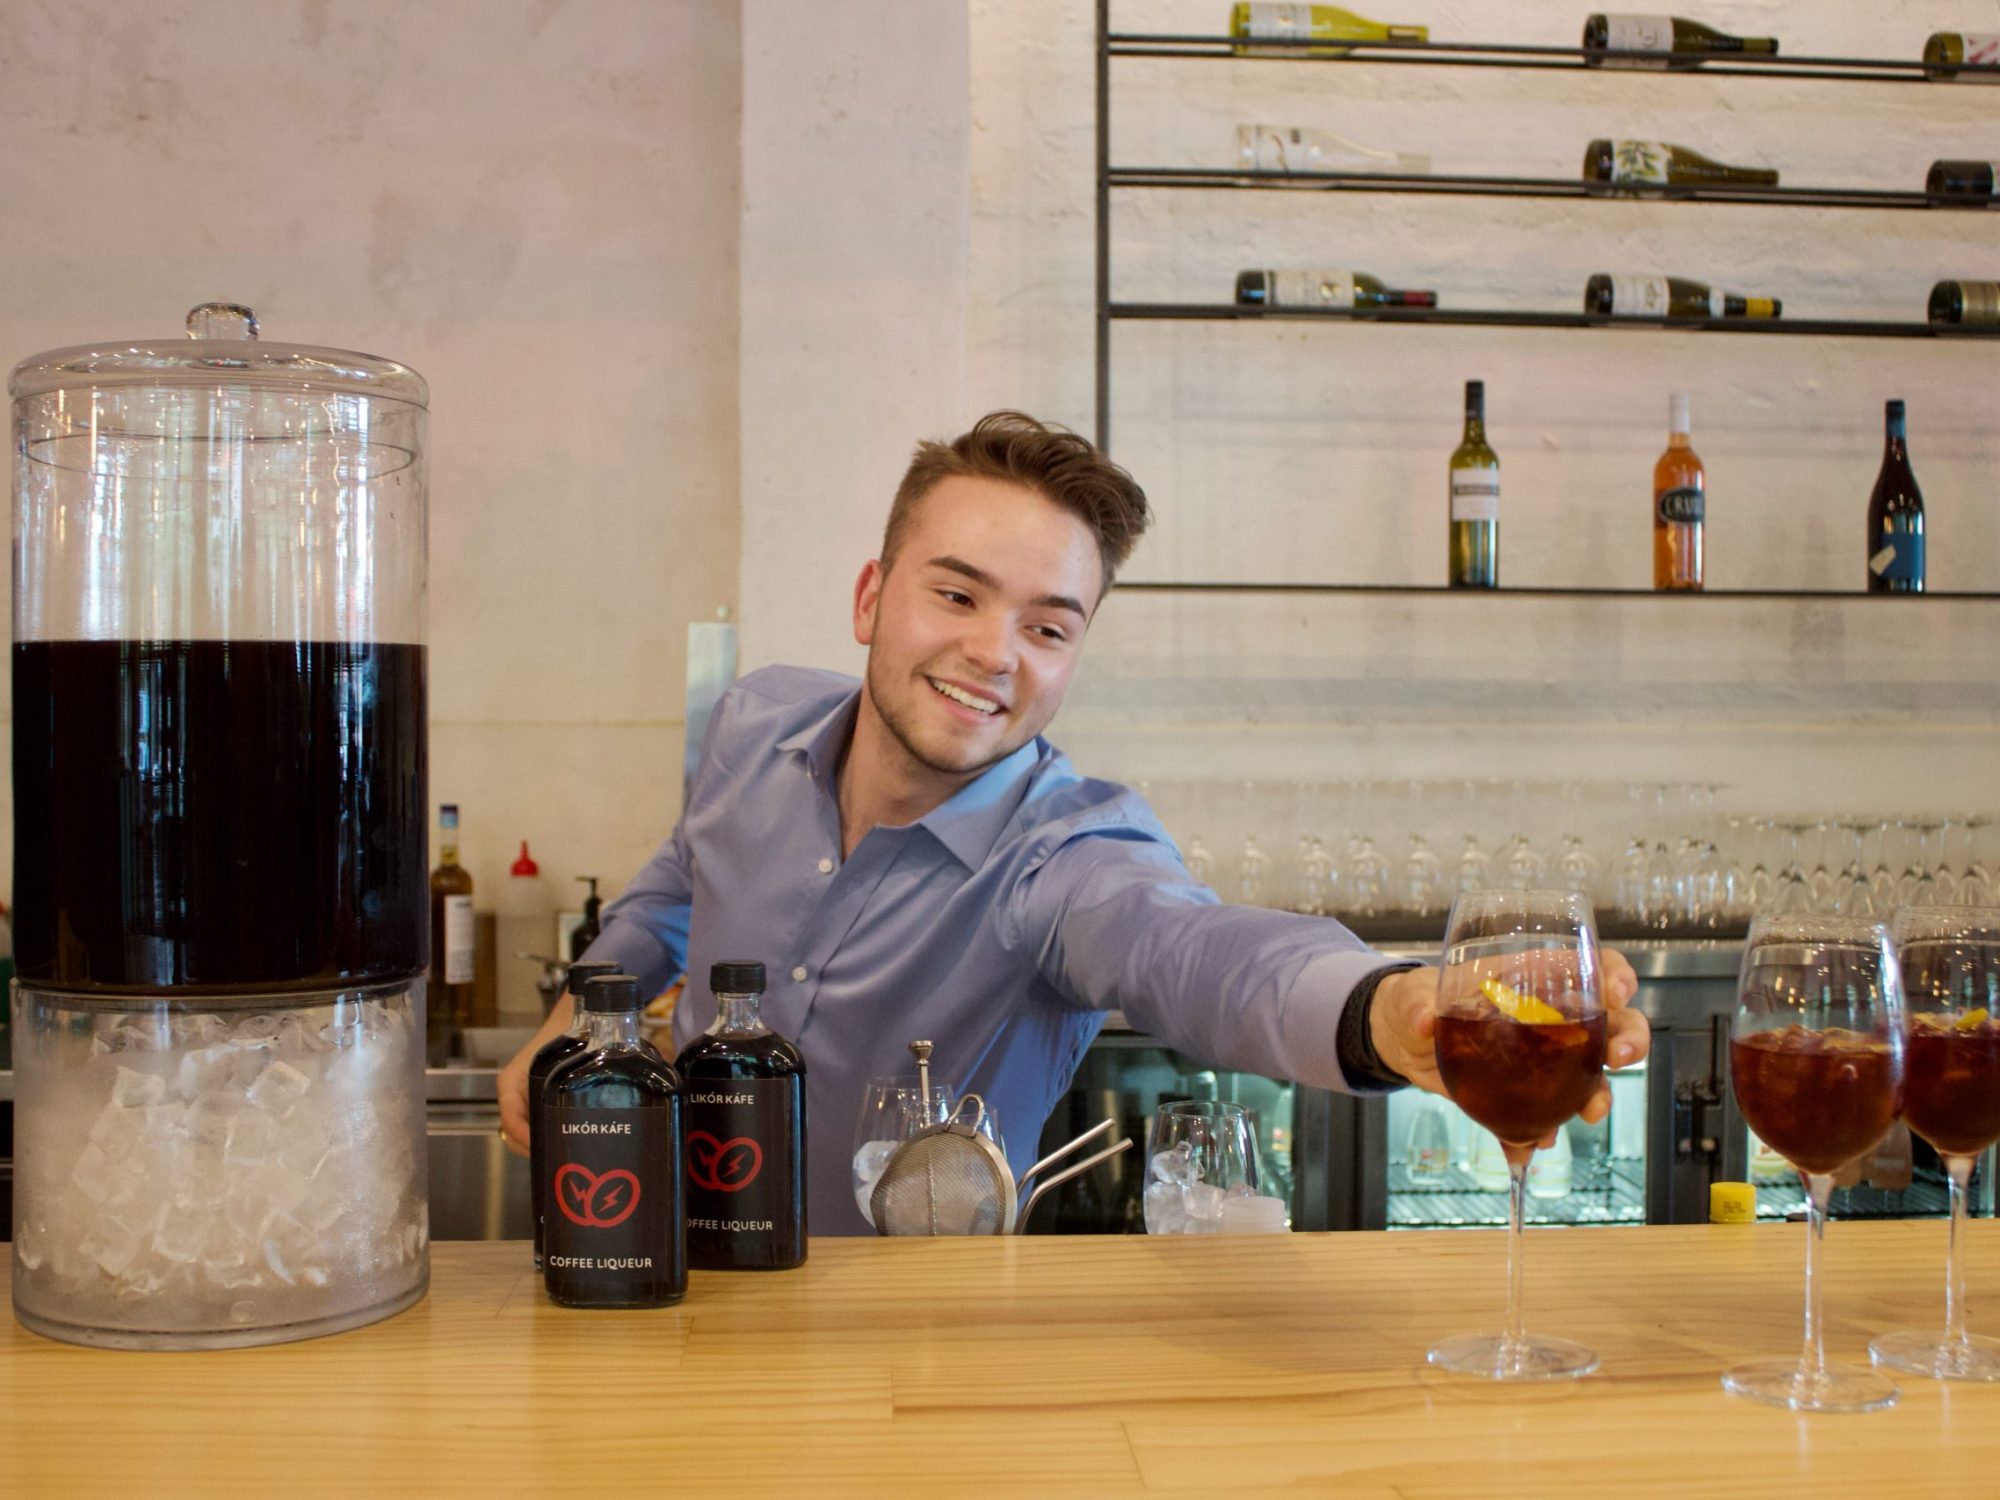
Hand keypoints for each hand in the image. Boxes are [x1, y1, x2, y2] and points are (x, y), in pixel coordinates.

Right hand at [497, 995, 575, 1155]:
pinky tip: (569, 1141)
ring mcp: (523, 1102)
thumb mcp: (554, 1059)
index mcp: (509, 1084)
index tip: (546, 1149)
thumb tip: (568, 1118)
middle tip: (561, 1157)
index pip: (510, 1121)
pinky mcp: (536, 1105)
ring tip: (567, 1152)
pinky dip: (548, 1137)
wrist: (572, 1021)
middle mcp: (512, 1096)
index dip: (525, 1139)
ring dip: (542, 1144)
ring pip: (525, 1134)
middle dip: (534, 1148)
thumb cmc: (561, 1035)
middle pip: (514, 1135)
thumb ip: (554, 1085)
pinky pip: (536, 1127)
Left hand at [1369, 948, 1648, 1135]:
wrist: (1401, 1042)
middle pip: (1609, 1022)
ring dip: (1600, 1093)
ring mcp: (1541, 1057)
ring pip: (1591, 1073)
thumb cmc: (1416, 999)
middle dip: (1628, 1038)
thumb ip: (1417, 1002)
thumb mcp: (1413, 993)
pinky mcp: (1523, 1091)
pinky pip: (1547, 1113)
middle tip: (1619, 1057)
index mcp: (1529, 978)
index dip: (1614, 976)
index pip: (1589, 967)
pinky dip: (1544, 1130)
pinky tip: (1535, 1141)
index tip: (1617, 992)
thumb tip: (1423, 1019)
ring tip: (1591, 1111)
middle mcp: (1548, 1017)